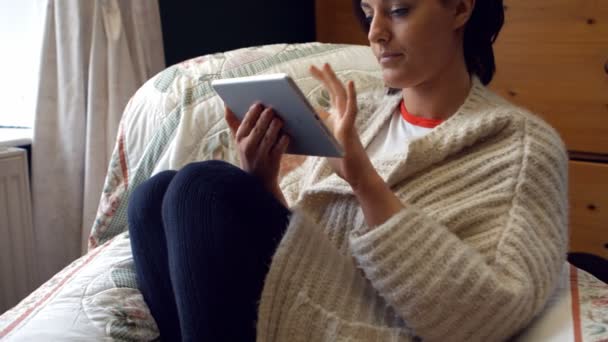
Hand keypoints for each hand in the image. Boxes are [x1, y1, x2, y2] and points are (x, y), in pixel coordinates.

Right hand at [225, 103, 289, 202]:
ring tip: (280, 119)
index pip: (245, 123)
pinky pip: (279, 147)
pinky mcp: (272, 163)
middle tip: (272, 109)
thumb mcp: (240, 141)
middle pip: (258, 128)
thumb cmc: (250, 155)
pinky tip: (287, 134)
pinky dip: (284, 139)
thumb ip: (234, 123)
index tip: (259, 104)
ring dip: (275, 126)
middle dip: (266, 117)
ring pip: (269, 137)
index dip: (253, 112)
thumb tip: (226, 104)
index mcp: (240, 140)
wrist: (258, 182)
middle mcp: (248, 148)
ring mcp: (260, 156)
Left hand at [310, 63, 375, 189]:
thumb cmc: (344, 161)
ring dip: (333, 81)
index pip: (330, 96)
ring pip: (341, 96)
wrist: (357, 176)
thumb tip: (308, 118)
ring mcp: (347, 122)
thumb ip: (321, 128)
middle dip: (324, 78)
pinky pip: (351, 110)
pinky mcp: (350, 130)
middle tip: (313, 65)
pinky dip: (351, 96)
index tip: (313, 71)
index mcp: (338, 119)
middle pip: (334, 92)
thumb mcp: (326, 141)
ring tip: (326, 66)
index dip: (323, 82)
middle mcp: (344, 117)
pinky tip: (349, 84)